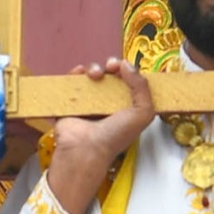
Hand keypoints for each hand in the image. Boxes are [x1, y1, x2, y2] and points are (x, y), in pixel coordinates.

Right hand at [46, 59, 159, 213]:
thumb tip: (127, 65)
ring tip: (95, 75)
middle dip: (112, 65)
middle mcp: (108, 102)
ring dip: (94, 68)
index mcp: (126, 106)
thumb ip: (142, 87)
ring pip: (91, 74)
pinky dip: (75, 73)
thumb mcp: (143, 113)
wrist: (86, 148)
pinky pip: (72, 81)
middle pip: (110, 74)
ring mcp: (88, 101)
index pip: (130, 81)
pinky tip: (80, 74)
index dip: (129, 71)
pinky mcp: (71, 101)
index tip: (126, 68)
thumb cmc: (115, 137)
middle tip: (111, 66)